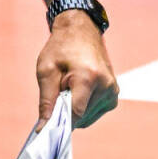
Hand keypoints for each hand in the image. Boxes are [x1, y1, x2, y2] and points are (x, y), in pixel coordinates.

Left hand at [35, 10, 117, 128]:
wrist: (81, 31)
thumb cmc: (60, 48)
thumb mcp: (46, 71)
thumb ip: (46, 101)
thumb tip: (43, 128)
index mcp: (89, 78)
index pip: (75, 113)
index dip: (59, 122)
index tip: (46, 126)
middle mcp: (106, 86)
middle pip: (81, 117)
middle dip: (65, 113)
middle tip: (56, 93)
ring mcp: (113, 92)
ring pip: (88, 118)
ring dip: (74, 110)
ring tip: (68, 88)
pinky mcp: (114, 95)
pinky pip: (94, 113)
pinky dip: (83, 108)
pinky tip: (77, 91)